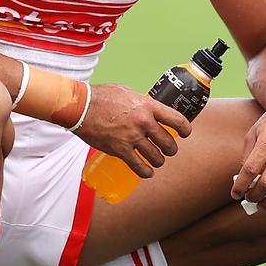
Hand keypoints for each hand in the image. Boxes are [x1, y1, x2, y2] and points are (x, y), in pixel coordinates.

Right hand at [76, 84, 191, 178]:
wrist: (80, 106)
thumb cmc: (101, 96)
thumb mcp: (127, 92)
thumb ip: (140, 102)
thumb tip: (147, 107)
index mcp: (148, 106)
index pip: (176, 120)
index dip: (185, 129)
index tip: (185, 133)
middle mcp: (143, 122)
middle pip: (168, 142)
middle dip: (171, 149)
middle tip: (168, 150)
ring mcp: (132, 137)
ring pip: (156, 156)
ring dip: (159, 161)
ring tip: (157, 161)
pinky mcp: (119, 150)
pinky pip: (138, 166)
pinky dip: (145, 172)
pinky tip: (147, 172)